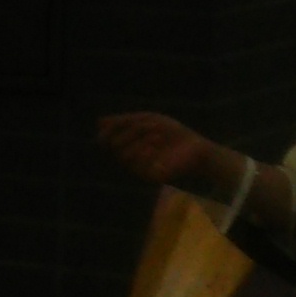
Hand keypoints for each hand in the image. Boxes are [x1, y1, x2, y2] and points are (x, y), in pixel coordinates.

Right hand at [95, 112, 225, 193]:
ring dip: (139, 141)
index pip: (107, 139)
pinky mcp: (149, 176)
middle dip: (130, 132)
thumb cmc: (173, 134)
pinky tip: (157, 146)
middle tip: (147, 125)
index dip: (109, 131)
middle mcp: (131, 158)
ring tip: (157, 135)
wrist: (196, 148)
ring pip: (124, 156)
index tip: (119, 124)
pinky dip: (146, 152)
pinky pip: (137, 166)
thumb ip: (125, 120)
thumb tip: (99, 122)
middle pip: (115, 145)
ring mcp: (139, 168)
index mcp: (128, 144)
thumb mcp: (149, 120)